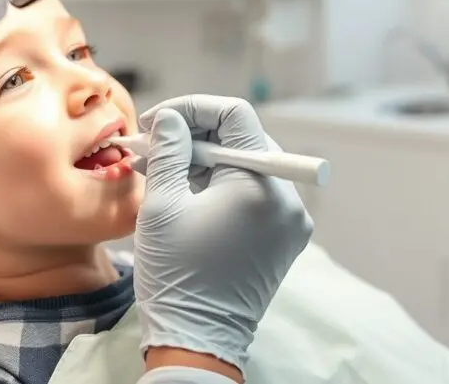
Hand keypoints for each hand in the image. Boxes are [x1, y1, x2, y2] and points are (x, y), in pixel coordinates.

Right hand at [132, 95, 313, 374]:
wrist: (199, 340)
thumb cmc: (176, 275)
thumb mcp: (161, 205)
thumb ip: (168, 150)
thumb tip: (171, 118)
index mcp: (260, 186)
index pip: (235, 116)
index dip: (192, 108)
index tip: (157, 122)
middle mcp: (288, 199)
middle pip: (245, 138)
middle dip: (198, 134)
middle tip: (156, 143)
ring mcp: (292, 221)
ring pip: (250, 165)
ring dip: (209, 159)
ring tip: (167, 171)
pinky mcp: (286, 238)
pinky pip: (257, 193)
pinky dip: (226, 185)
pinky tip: (191, 193)